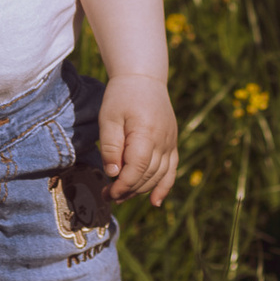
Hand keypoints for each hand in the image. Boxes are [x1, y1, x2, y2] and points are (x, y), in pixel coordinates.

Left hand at [95, 74, 178, 204]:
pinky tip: (156, 202)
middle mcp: (163, 141)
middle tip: (107, 196)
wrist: (144, 79)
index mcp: (146, 134)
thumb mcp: (109, 117)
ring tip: (121, 197)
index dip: (122, 186)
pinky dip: (165, 187)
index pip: (136, 170)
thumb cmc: (122, 96)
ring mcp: (170, 143)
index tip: (107, 193)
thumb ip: (111, 146)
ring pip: (158, 176)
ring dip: (141, 191)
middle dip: (127, 191)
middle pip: (147, 176)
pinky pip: (171, 170)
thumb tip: (113, 173)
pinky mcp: (172, 143)